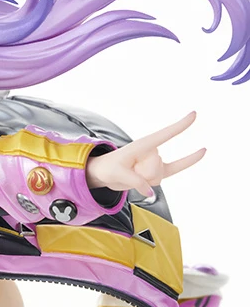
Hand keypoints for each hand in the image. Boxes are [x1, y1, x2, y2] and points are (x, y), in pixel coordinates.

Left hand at [85, 112, 205, 195]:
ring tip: (132, 174)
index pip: (165, 134)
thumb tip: (150, 191)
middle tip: (127, 172)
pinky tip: (202, 150)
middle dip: (141, 177)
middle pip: (155, 169)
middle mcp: (152, 150)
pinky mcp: (158, 170)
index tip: (194, 114)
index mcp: (143, 144)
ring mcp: (156, 160)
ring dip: (145, 182)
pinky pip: (177, 168)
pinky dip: (189, 160)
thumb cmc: (108, 168)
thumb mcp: (117, 174)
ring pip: (158, 177)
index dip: (180, 126)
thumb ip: (135, 182)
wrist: (105, 172)